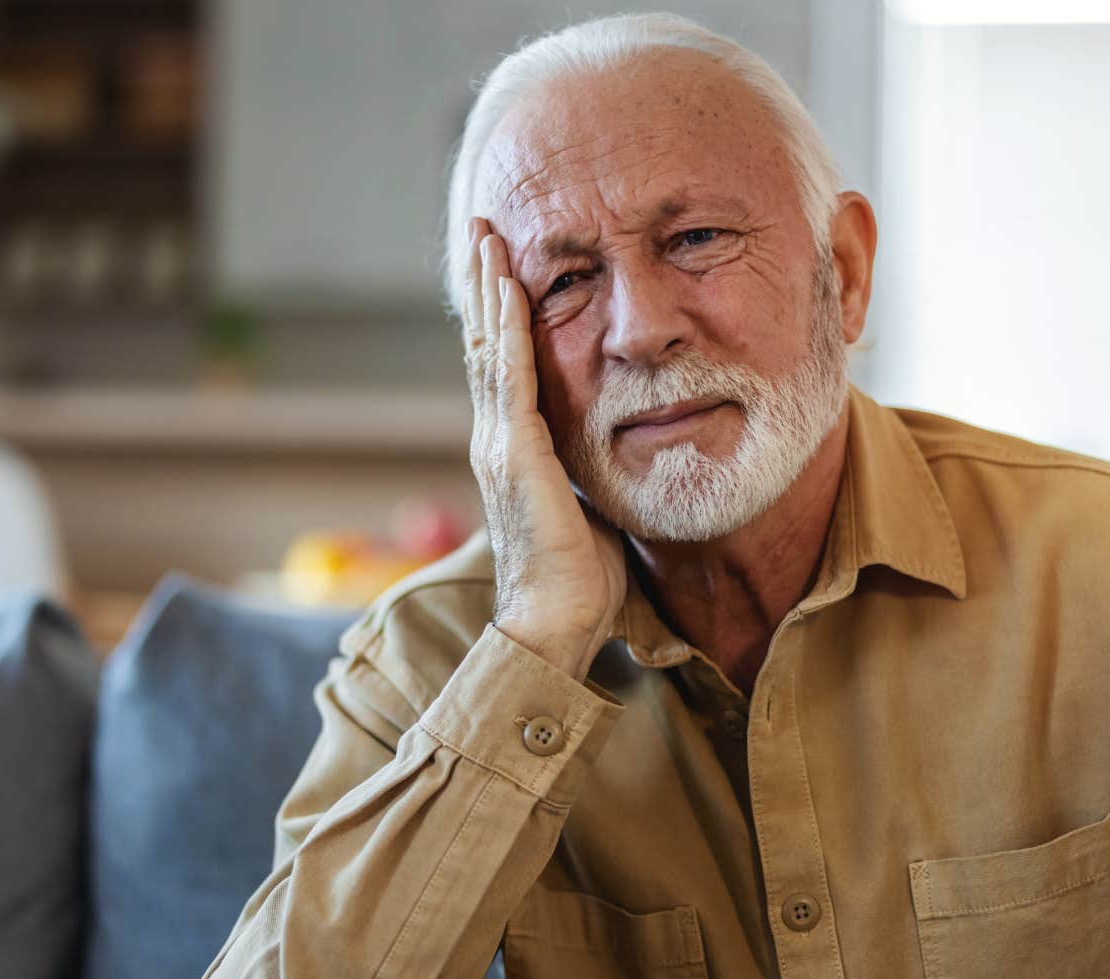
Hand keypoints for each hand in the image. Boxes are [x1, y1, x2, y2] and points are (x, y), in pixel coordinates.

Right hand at [462, 218, 626, 680]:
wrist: (556, 621)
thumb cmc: (582, 576)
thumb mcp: (592, 501)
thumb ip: (595, 465)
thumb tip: (627, 437)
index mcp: (516, 447)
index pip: (505, 363)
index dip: (501, 312)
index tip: (503, 263)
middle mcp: (497, 437)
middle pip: (485, 341)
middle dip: (484, 282)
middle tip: (482, 225)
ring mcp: (499, 444)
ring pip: (489, 348)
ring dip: (489, 288)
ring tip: (486, 236)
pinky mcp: (514, 454)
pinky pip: (509, 377)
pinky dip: (506, 329)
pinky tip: (508, 289)